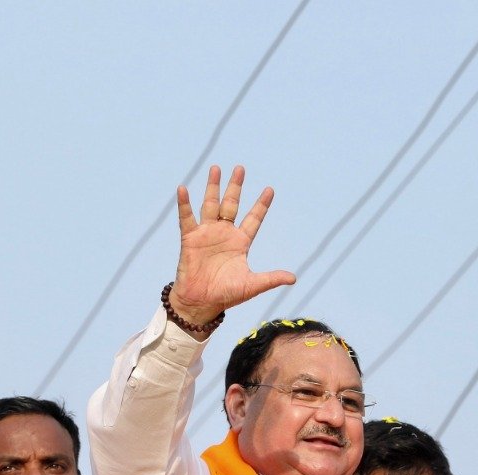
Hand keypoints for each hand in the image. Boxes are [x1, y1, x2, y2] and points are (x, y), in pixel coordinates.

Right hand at [170, 164, 295, 324]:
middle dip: (236, 187)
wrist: (201, 303)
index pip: (254, 219)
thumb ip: (271, 278)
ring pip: (211, 205)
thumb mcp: (252, 285)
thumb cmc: (226, 295)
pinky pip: (187, 218)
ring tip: (216, 168)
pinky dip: (184, 204)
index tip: (270, 189)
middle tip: (240, 169)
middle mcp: (224, 234)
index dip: (261, 205)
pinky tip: (183, 189)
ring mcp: (207, 234)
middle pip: (232, 204)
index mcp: (241, 243)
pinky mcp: (190, 238)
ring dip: (213, 187)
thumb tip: (293, 278)